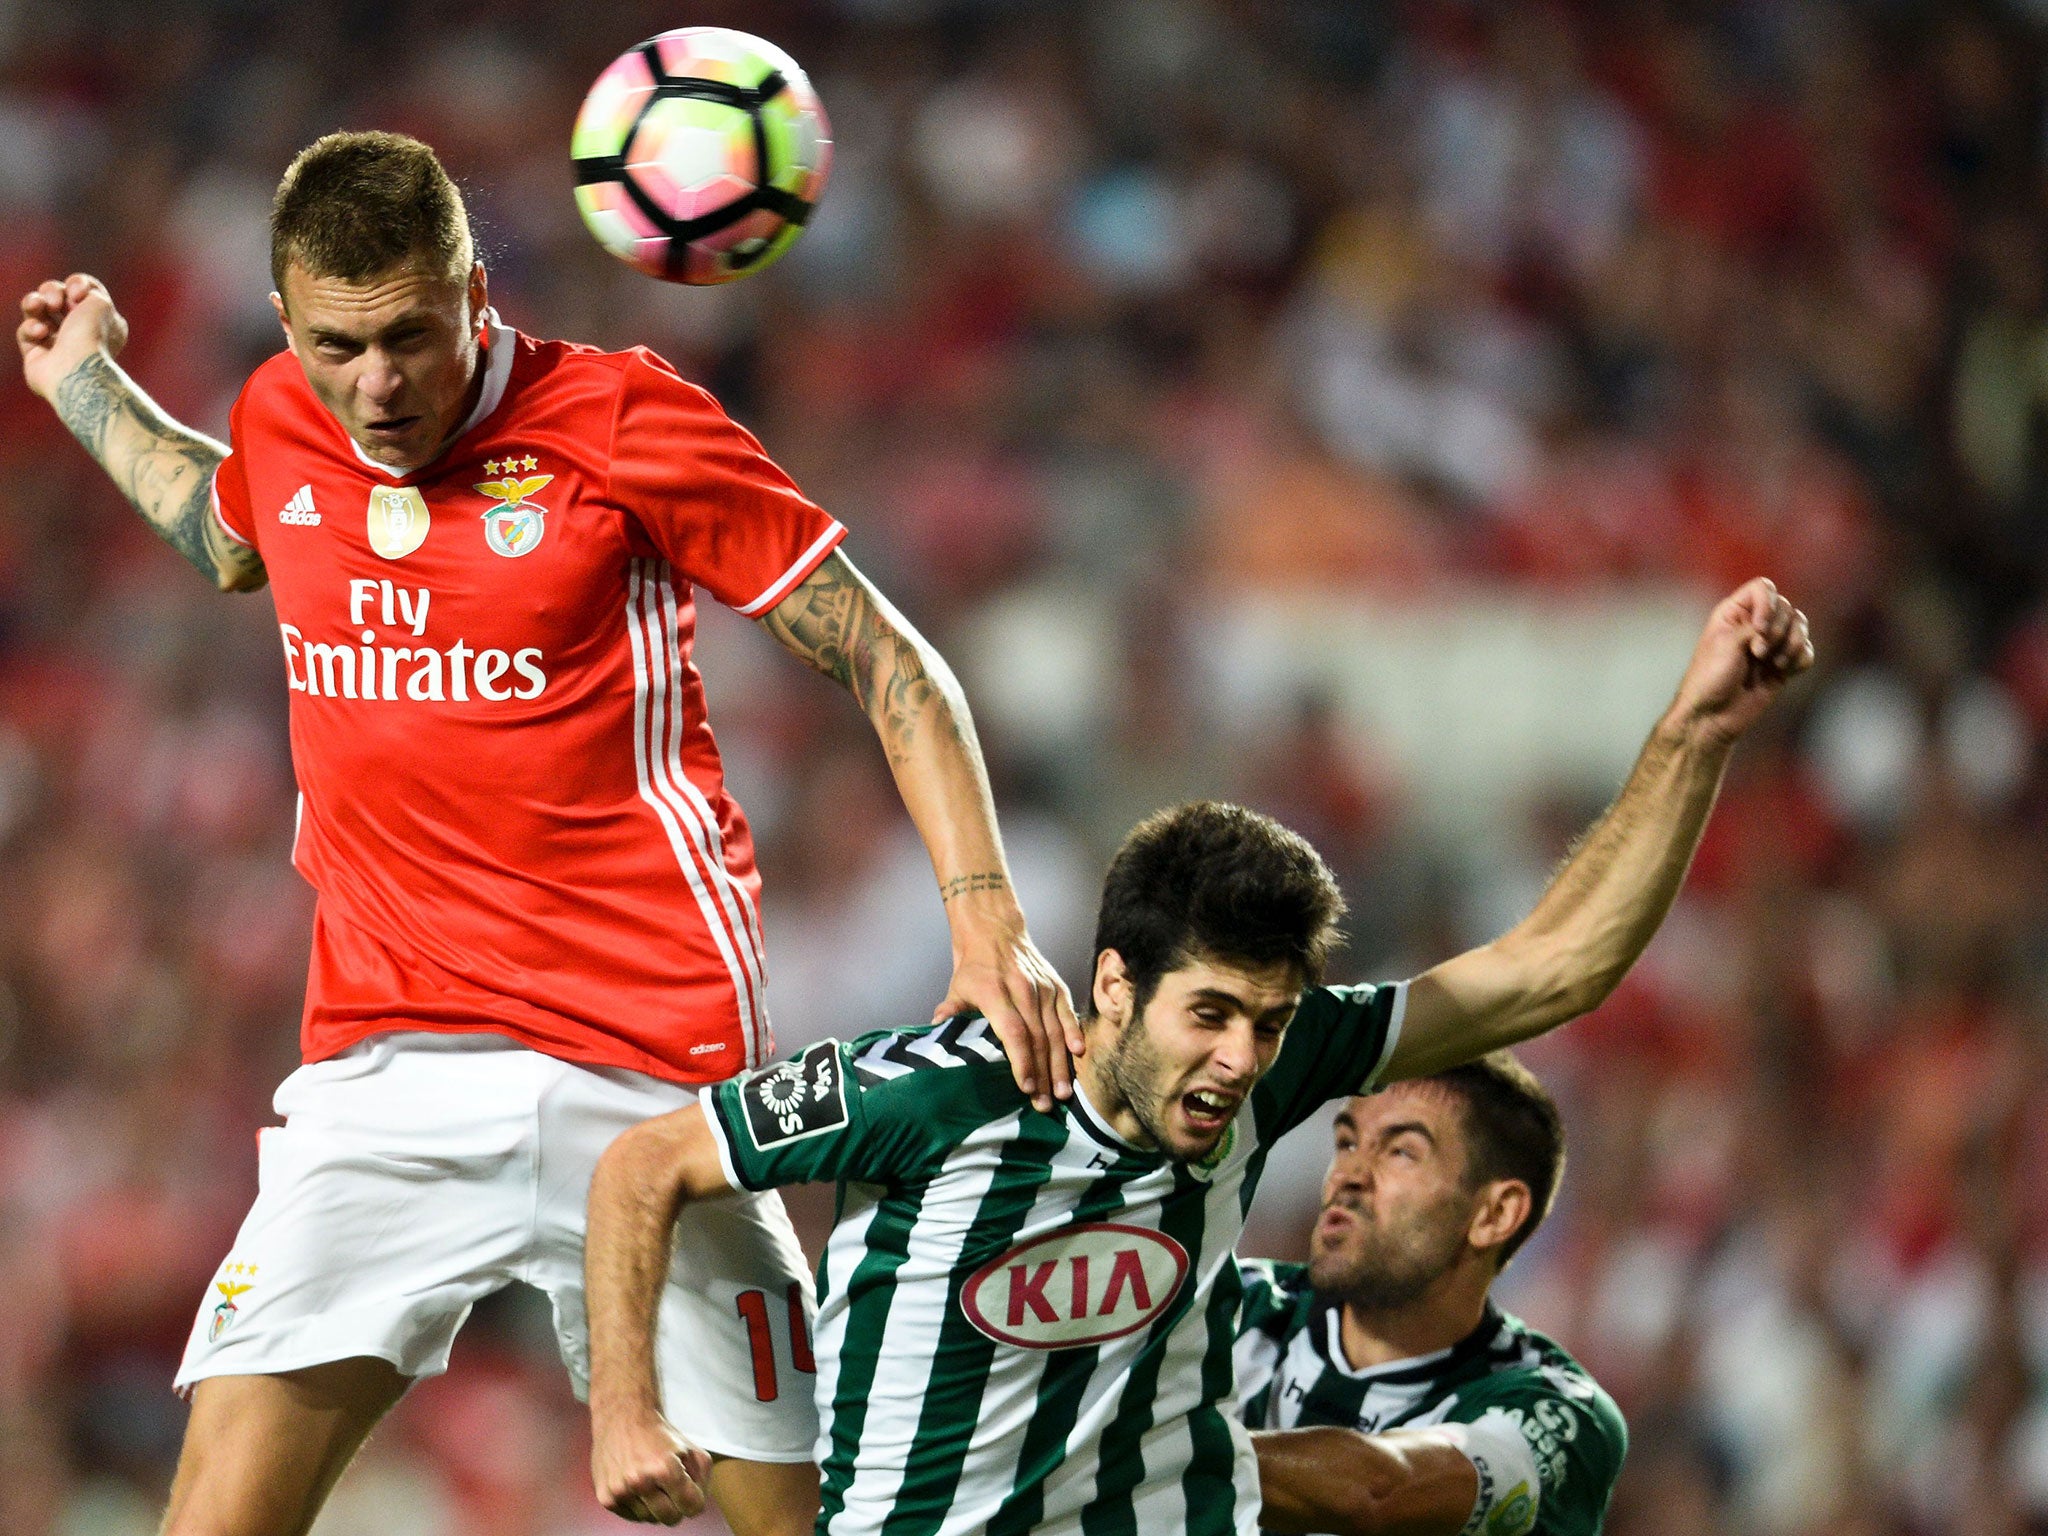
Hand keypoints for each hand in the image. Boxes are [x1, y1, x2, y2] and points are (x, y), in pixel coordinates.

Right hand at [18, 274, 127, 401]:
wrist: (77, 371)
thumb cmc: (92, 336)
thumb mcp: (100, 302)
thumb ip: (88, 289)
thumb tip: (72, 295)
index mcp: (103, 321)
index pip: (84, 290)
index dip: (77, 284)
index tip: (78, 293)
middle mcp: (82, 333)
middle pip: (57, 297)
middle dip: (52, 291)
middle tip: (55, 303)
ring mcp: (58, 344)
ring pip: (37, 311)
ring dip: (34, 303)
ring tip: (38, 306)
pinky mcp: (36, 356)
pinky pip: (26, 332)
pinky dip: (30, 328)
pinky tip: (40, 333)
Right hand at [592, 1410, 713, 1523]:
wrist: (623, 1418)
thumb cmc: (659, 1434)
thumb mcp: (691, 1448)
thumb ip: (702, 1478)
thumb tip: (696, 1507)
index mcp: (665, 1468)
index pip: (692, 1507)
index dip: (695, 1500)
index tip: (690, 1491)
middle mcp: (640, 1481)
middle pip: (671, 1518)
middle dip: (676, 1506)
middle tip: (671, 1488)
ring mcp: (621, 1491)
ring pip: (650, 1519)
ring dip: (655, 1505)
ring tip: (651, 1481)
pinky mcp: (606, 1497)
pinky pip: (631, 1517)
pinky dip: (638, 1506)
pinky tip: (637, 1486)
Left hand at [936, 912, 1081, 1112]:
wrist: (996, 930)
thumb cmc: (974, 967)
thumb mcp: (957, 987)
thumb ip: (950, 1012)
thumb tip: (936, 1033)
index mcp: (996, 993)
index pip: (1013, 1032)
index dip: (1021, 1061)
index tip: (1026, 1087)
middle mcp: (1023, 990)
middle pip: (1038, 1038)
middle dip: (1044, 1074)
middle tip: (1046, 1105)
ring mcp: (1043, 988)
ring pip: (1056, 1031)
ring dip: (1061, 1064)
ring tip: (1064, 1093)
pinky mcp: (1056, 986)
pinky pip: (1068, 1013)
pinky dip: (1075, 1033)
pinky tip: (1079, 1054)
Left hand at [1666, 577, 1812, 746]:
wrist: (1712, 716)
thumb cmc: (1710, 678)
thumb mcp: (1728, 643)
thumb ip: (1757, 624)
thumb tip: (1787, 621)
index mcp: (1734, 612)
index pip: (1763, 588)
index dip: (1768, 603)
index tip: (1757, 628)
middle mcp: (1753, 624)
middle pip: (1786, 607)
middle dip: (1778, 629)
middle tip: (1758, 653)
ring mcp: (1770, 645)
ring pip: (1800, 627)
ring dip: (1793, 644)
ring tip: (1775, 663)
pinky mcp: (1782, 665)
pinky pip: (1806, 652)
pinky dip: (1800, 659)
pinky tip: (1784, 671)